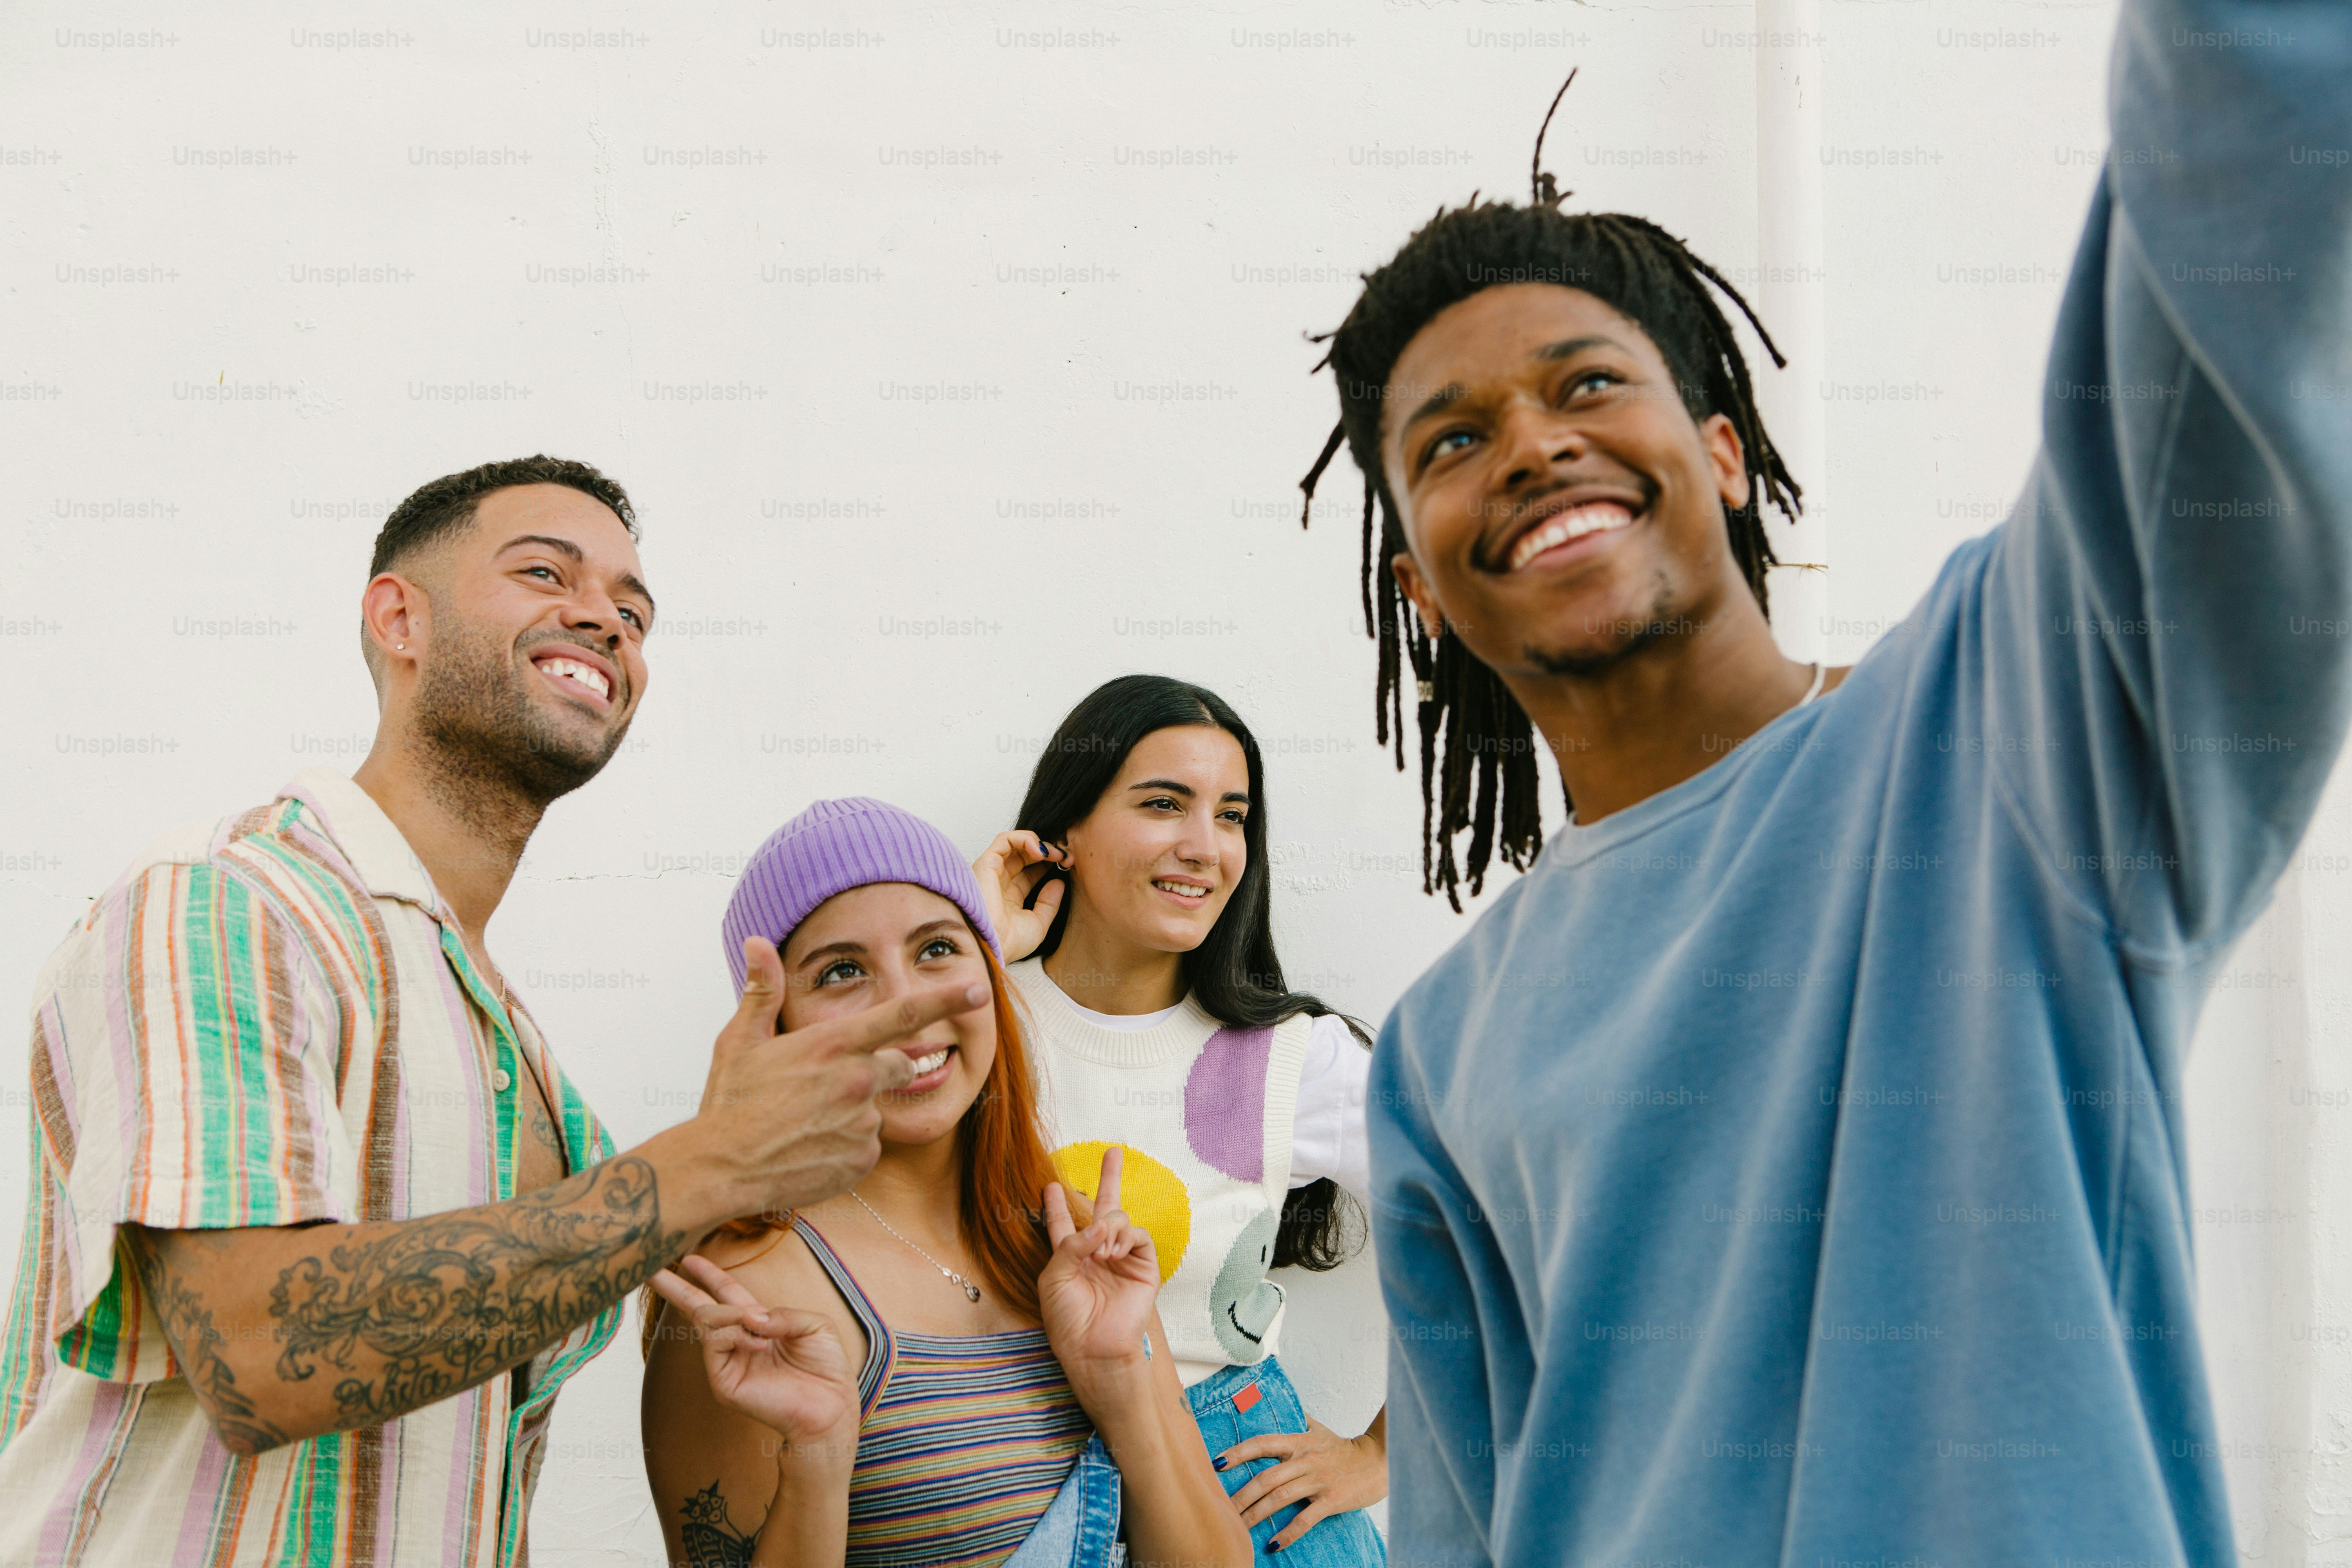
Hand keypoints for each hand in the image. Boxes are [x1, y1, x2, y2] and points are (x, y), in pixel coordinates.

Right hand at [650, 1255, 859, 1467]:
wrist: (829, 1406)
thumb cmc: (826, 1367)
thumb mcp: (815, 1325)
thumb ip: (782, 1314)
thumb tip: (751, 1316)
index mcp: (759, 1324)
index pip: (727, 1294)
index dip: (709, 1275)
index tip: (689, 1258)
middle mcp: (738, 1341)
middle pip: (698, 1308)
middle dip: (675, 1288)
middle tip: (650, 1270)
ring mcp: (727, 1362)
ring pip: (708, 1320)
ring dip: (732, 1315)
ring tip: (759, 1328)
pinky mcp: (723, 1381)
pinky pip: (716, 1342)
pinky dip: (738, 1335)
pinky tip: (760, 1344)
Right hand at [694, 938, 988, 1217]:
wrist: (719, 1170)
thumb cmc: (729, 1103)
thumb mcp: (741, 1039)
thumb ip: (762, 990)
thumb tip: (757, 942)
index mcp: (835, 1044)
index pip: (904, 1014)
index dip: (946, 998)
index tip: (980, 987)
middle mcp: (857, 1080)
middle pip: (899, 1063)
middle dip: (878, 1069)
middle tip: (827, 1085)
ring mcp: (862, 1122)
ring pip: (878, 1107)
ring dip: (854, 1110)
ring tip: (807, 1121)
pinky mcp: (861, 1158)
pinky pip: (867, 1145)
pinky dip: (847, 1145)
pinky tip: (812, 1147)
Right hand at [972, 830, 1067, 962]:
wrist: (991, 946)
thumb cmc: (1008, 942)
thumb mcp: (1038, 923)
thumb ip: (1049, 903)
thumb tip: (1059, 882)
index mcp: (1009, 897)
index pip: (1031, 872)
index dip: (1049, 865)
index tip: (1068, 864)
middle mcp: (999, 883)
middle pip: (1024, 855)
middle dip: (1047, 852)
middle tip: (1066, 856)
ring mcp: (991, 872)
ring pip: (1014, 844)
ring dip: (1038, 843)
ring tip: (1054, 853)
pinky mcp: (986, 863)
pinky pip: (1005, 840)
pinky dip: (1024, 838)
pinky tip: (1040, 851)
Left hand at [1038, 1145, 1160, 1379]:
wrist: (1094, 1347)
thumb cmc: (1067, 1318)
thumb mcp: (1054, 1277)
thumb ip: (1071, 1245)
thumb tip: (1100, 1224)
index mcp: (1070, 1256)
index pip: (1063, 1223)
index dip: (1056, 1204)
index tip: (1049, 1185)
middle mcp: (1097, 1252)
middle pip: (1103, 1207)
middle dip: (1109, 1177)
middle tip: (1114, 1150)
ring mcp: (1122, 1257)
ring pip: (1119, 1217)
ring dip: (1107, 1227)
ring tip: (1100, 1253)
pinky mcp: (1143, 1266)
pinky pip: (1137, 1235)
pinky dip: (1124, 1236)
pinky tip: (1113, 1251)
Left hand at [1219, 1414, 1387, 1549]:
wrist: (1379, 1461)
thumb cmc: (1346, 1449)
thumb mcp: (1320, 1431)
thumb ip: (1299, 1421)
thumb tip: (1283, 1408)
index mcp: (1299, 1442)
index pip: (1262, 1444)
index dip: (1238, 1453)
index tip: (1217, 1463)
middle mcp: (1305, 1460)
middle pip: (1265, 1478)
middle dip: (1240, 1496)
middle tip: (1222, 1510)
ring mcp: (1318, 1480)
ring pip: (1280, 1498)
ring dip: (1256, 1515)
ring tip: (1239, 1528)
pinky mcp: (1332, 1500)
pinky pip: (1305, 1519)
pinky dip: (1288, 1533)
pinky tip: (1273, 1544)